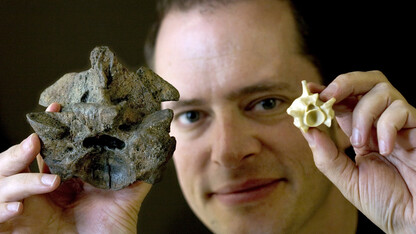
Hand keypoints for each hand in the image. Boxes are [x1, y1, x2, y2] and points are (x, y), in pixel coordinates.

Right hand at [0, 103, 151, 232]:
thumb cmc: (113, 226)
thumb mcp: (128, 194)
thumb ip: (140, 169)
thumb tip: (162, 142)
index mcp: (63, 175)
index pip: (48, 146)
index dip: (50, 127)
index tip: (56, 107)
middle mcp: (41, 186)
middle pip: (17, 160)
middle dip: (22, 148)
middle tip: (37, 139)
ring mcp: (28, 205)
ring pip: (4, 183)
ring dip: (17, 178)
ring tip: (46, 180)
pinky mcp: (19, 226)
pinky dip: (1, 209)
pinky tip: (17, 206)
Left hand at [303, 71, 415, 232]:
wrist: (413, 221)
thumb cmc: (385, 202)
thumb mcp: (348, 180)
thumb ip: (327, 156)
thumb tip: (307, 128)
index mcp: (360, 132)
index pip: (343, 101)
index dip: (326, 92)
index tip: (309, 89)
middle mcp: (380, 122)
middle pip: (366, 82)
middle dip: (344, 83)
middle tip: (328, 96)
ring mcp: (400, 124)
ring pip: (381, 90)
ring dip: (363, 113)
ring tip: (360, 142)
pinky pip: (401, 110)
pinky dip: (386, 126)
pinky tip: (384, 149)